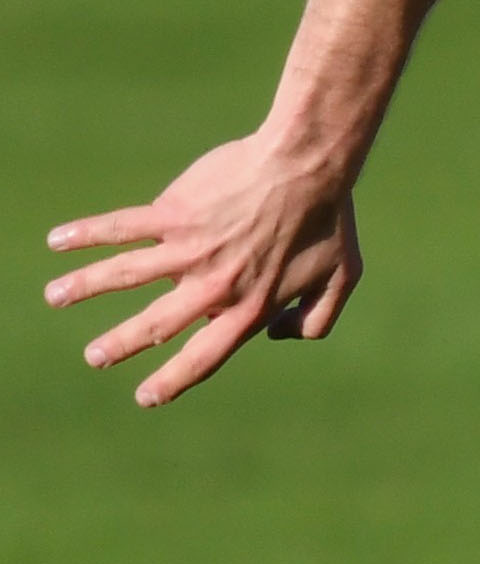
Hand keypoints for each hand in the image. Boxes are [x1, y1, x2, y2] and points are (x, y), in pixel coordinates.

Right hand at [44, 130, 363, 405]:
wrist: (307, 166)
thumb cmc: (330, 221)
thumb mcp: (342, 280)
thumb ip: (315, 319)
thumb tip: (279, 336)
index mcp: (251, 307)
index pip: (204, 356)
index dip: (173, 380)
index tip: (145, 397)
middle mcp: (215, 286)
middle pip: (156, 325)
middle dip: (121, 344)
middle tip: (94, 358)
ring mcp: (190, 250)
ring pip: (126, 275)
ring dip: (85, 289)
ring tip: (54, 298)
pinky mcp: (174, 214)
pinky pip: (122, 227)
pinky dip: (87, 234)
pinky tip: (57, 241)